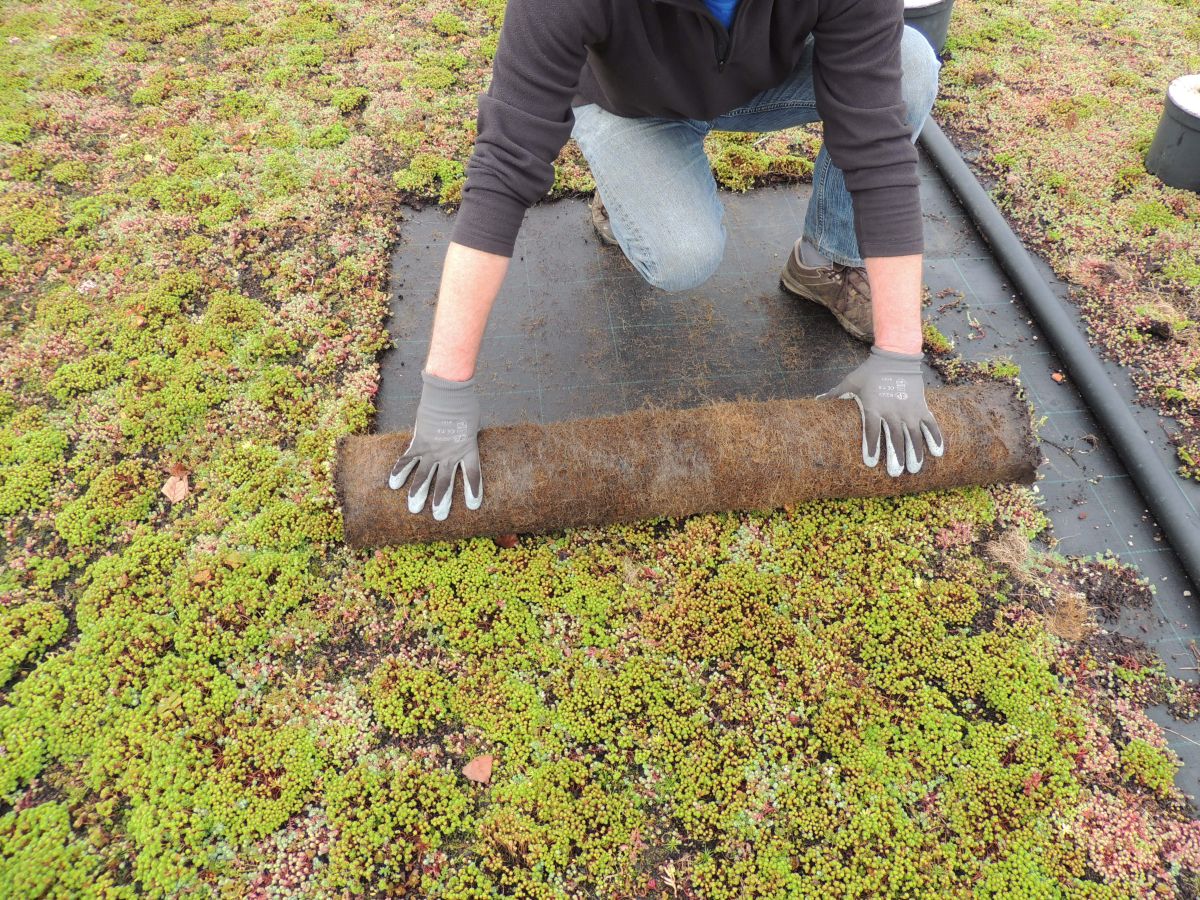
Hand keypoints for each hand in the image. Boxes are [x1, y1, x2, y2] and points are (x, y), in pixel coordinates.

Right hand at [388, 370, 482, 519]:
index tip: (473, 506)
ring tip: (413, 508)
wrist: (448, 392)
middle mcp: (450, 454)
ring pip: (424, 476)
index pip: (473, 476)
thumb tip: (461, 440)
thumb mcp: (472, 423)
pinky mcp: (419, 442)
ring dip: (418, 493)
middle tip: (438, 516)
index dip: (473, 491)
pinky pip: (407, 460)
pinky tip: (393, 484)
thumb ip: (466, 437)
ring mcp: (433, 449)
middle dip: (441, 501)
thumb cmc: (464, 404)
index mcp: (468, 449)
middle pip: (445, 482)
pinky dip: (399, 471)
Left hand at [816, 345, 945, 475]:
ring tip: (914, 469)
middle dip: (895, 457)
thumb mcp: (851, 381)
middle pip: (895, 438)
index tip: (870, 463)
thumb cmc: (871, 371)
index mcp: (873, 407)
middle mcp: (892, 411)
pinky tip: (938, 453)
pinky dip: (935, 438)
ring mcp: (909, 410)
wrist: (896, 356)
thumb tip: (817, 401)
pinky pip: (931, 425)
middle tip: (895, 473)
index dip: (871, 447)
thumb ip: (836, 394)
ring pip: (914, 436)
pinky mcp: (922, 407)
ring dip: (915, 453)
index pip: (872, 432)